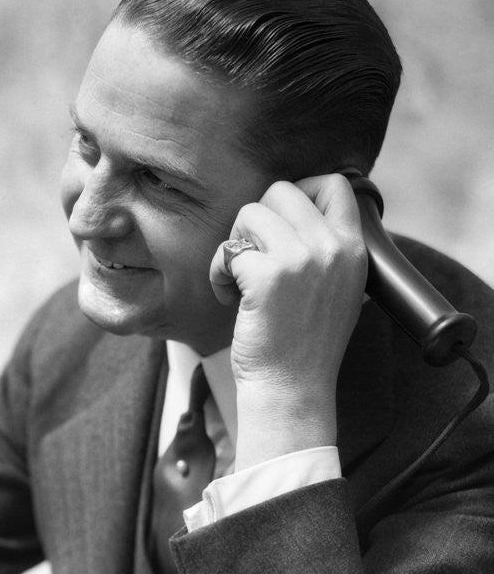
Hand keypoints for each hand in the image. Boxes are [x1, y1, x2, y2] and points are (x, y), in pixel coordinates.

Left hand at [209, 174, 366, 467]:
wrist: (292, 389)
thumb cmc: (303, 344)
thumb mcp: (337, 289)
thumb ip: (326, 248)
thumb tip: (297, 209)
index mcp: (354, 250)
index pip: (335, 184)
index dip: (301, 192)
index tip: (280, 225)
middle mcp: (332, 248)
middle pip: (283, 190)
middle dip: (257, 219)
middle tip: (253, 257)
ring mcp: (301, 259)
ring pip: (251, 211)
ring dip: (235, 244)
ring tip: (239, 281)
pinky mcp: (267, 276)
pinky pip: (229, 249)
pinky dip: (218, 272)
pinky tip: (228, 298)